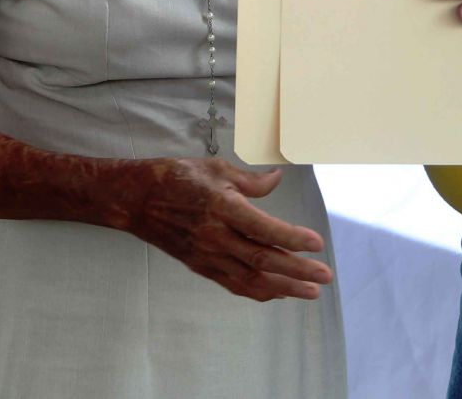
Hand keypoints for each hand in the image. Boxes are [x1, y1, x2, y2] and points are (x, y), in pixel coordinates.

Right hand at [122, 157, 332, 302]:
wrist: (136, 199)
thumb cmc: (175, 178)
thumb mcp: (215, 168)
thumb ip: (250, 180)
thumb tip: (278, 179)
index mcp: (221, 207)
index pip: (264, 229)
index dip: (292, 238)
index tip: (317, 243)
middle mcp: (216, 236)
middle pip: (263, 260)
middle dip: (297, 271)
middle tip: (325, 277)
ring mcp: (208, 255)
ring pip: (251, 279)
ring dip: (284, 288)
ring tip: (310, 292)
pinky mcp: (201, 266)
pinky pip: (234, 284)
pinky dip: (259, 291)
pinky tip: (278, 293)